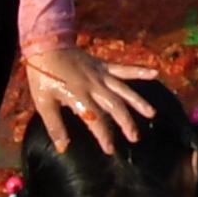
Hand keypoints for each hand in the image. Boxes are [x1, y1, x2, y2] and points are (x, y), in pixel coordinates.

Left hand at [20, 45, 158, 153]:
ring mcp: (101, 75)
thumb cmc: (42, 76)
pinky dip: (139, 71)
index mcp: (78, 95)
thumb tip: (63, 148)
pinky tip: (155, 73)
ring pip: (123, 89)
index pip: (94, 118)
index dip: (103, 135)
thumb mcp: (43, 103)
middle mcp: (94, 85)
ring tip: (151, 114)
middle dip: (125, 122)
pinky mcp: (104, 66)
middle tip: (134, 138)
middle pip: (114, 105)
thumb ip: (55, 126)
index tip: (110, 149)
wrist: (47, 47)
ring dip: (138, 102)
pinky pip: (124, 69)